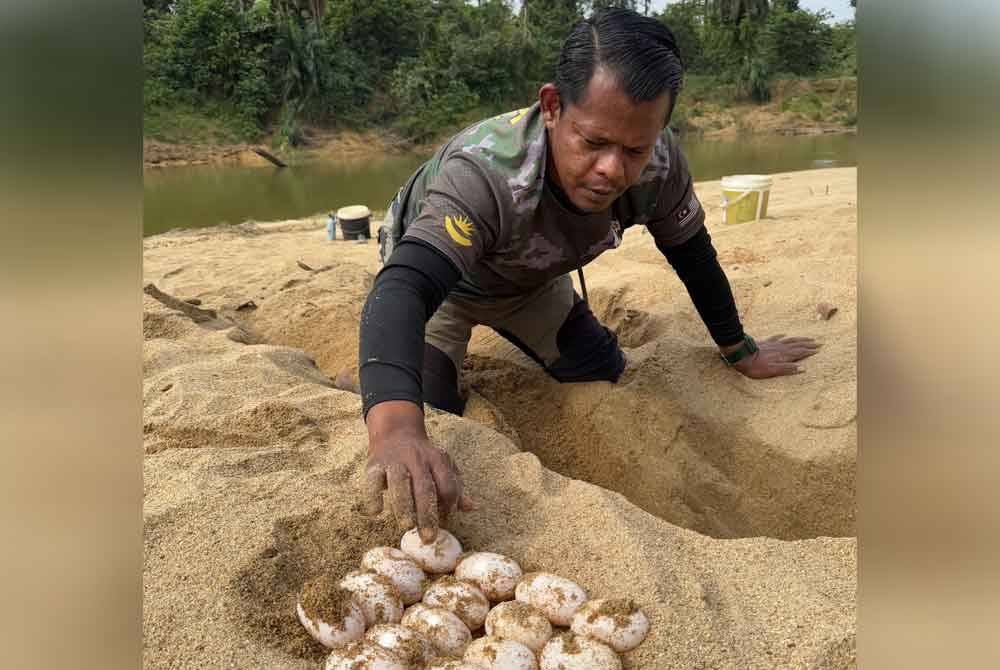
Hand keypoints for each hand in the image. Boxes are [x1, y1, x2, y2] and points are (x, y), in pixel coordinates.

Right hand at [364, 401, 473, 541]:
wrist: (396, 432)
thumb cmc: (423, 458)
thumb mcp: (443, 466)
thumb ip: (456, 486)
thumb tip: (470, 507)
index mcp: (437, 459)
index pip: (447, 484)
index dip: (449, 503)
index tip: (445, 520)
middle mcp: (417, 459)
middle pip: (424, 487)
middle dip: (427, 514)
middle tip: (428, 537)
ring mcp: (395, 461)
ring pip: (400, 484)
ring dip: (403, 506)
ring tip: (406, 526)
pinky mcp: (375, 464)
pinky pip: (373, 481)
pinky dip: (373, 495)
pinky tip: (376, 512)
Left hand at [730, 334, 820, 378]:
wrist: (742, 356)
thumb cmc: (757, 367)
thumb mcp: (773, 371)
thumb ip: (788, 369)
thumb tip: (802, 368)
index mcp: (784, 356)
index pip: (800, 352)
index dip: (809, 351)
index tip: (818, 349)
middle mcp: (780, 348)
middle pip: (797, 345)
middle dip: (808, 344)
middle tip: (818, 342)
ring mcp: (773, 344)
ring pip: (789, 340)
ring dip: (799, 339)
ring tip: (806, 338)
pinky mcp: (766, 343)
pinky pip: (776, 338)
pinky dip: (782, 336)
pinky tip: (784, 334)